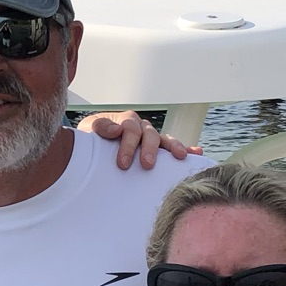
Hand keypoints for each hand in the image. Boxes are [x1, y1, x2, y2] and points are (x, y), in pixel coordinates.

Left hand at [81, 111, 200, 168]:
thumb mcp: (89, 130)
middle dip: (149, 149)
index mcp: (125, 121)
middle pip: (149, 134)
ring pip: (165, 140)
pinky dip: (186, 149)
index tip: (123, 163)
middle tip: (147, 164)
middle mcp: (141, 128)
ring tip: (180, 156)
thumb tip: (117, 129)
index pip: (130, 129)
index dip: (128, 146)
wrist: (94, 146)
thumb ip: (101, 127)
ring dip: (174, 147)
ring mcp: (151, 138)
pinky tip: (196, 153)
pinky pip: (172, 148)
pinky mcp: (157, 149)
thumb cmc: (92, 139)